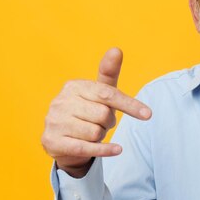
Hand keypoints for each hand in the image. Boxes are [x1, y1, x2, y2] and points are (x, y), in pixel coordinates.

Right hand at [41, 48, 151, 176]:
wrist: (63, 140)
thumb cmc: (87, 112)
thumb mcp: (99, 93)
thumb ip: (108, 73)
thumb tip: (117, 49)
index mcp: (73, 86)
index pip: (107, 94)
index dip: (129, 105)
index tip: (148, 114)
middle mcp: (60, 102)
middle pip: (102, 115)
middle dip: (108, 122)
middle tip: (102, 123)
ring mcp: (54, 122)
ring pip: (95, 133)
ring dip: (101, 136)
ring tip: (93, 132)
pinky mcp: (52, 141)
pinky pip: (86, 148)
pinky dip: (105, 150)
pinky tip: (117, 150)